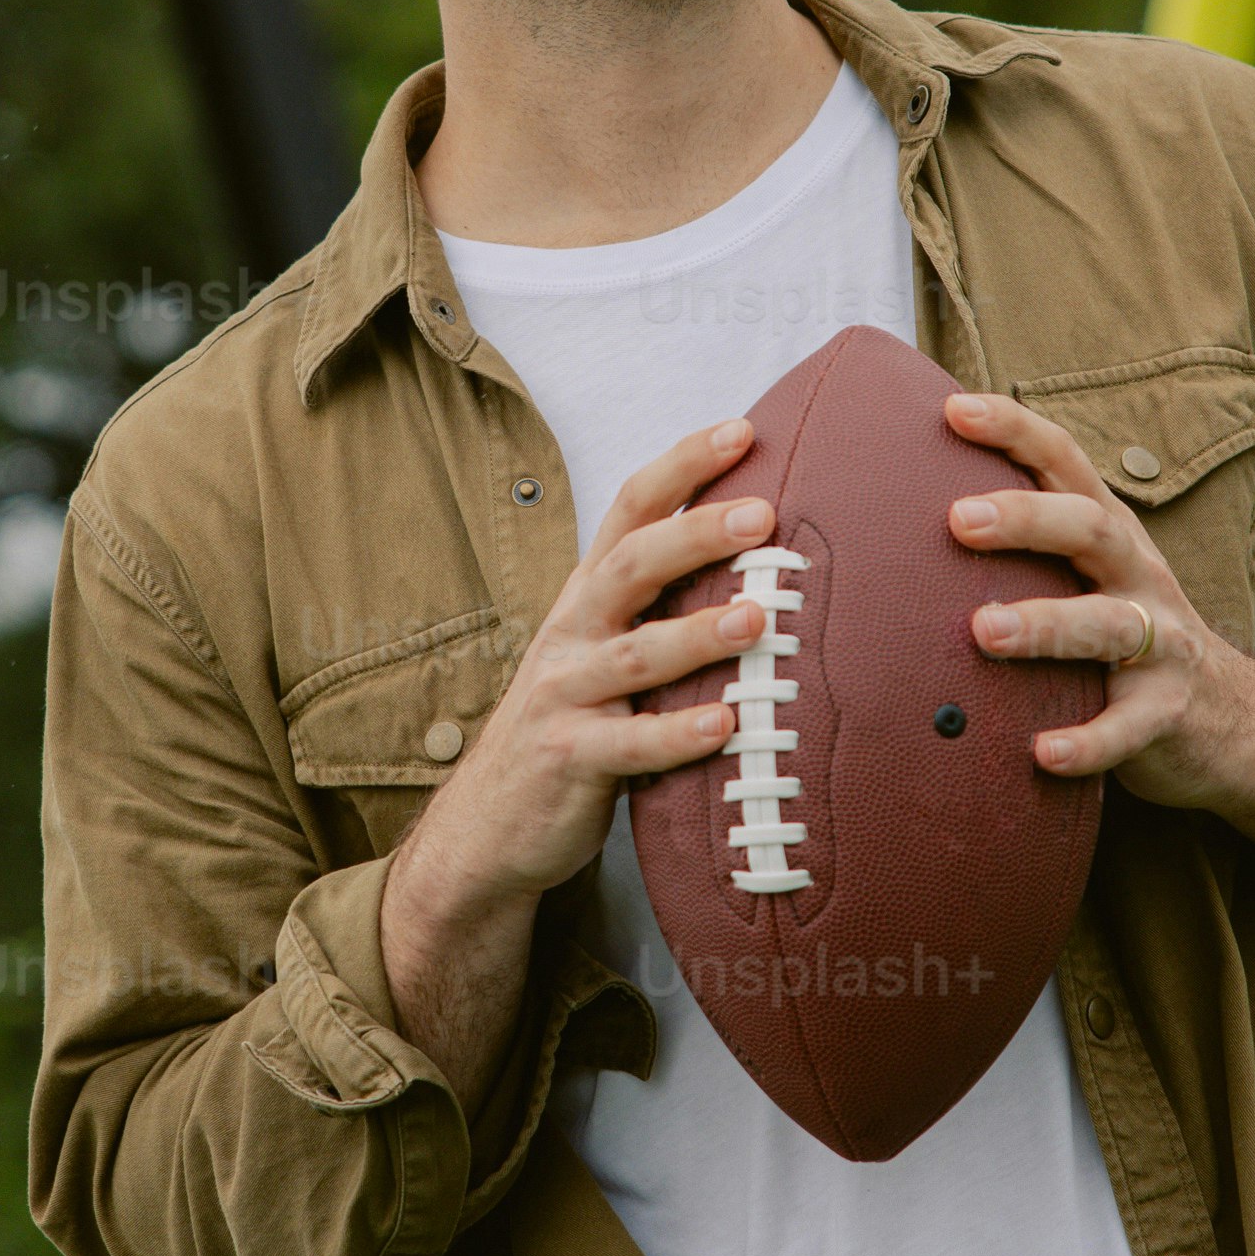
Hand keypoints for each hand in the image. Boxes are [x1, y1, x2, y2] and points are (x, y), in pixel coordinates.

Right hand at [380, 418, 777, 1104]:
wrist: (490, 825)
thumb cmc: (575, 724)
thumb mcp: (607, 652)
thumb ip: (662, 607)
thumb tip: (764, 554)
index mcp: (587, 597)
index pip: (630, 510)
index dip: (682, 466)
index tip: (744, 430)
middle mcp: (571, 634)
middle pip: (629, 567)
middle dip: (695, 535)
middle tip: (764, 515)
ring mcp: (564, 697)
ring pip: (632, 656)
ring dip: (696, 635)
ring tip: (758, 619)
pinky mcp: (567, 761)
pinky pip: (626, 747)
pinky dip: (675, 735)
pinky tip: (724, 725)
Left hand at [941, 391, 1254, 932]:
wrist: (1238, 721)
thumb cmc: (1129, 638)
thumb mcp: (1090, 580)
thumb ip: (1028, 552)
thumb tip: (907, 518)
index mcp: (1109, 536)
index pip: (1065, 462)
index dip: (1015, 430)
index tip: (952, 409)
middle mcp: (1138, 576)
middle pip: (1090, 528)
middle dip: (1026, 518)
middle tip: (958, 520)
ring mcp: (1160, 644)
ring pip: (1108, 625)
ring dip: (1045, 625)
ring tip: (983, 631)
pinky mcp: (1167, 714)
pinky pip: (1128, 728)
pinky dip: (1088, 742)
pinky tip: (1042, 753)